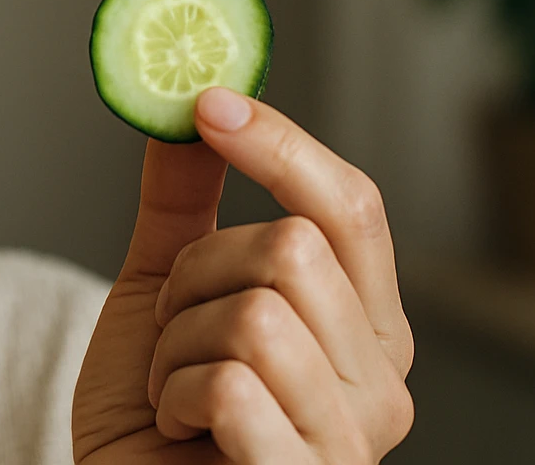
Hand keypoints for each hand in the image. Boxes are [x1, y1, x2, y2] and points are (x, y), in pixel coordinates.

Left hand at [72, 88, 413, 462]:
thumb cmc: (154, 408)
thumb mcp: (160, 286)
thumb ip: (183, 201)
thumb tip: (192, 104)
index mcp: (362, 324)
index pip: (351, 207)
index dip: (281, 144)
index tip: (209, 102)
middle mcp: (380, 381)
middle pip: (293, 249)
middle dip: (197, 272)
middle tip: (175, 325)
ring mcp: (349, 440)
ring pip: (257, 316)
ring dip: (179, 344)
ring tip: (175, 385)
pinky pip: (234, 388)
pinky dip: (176, 396)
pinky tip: (179, 427)